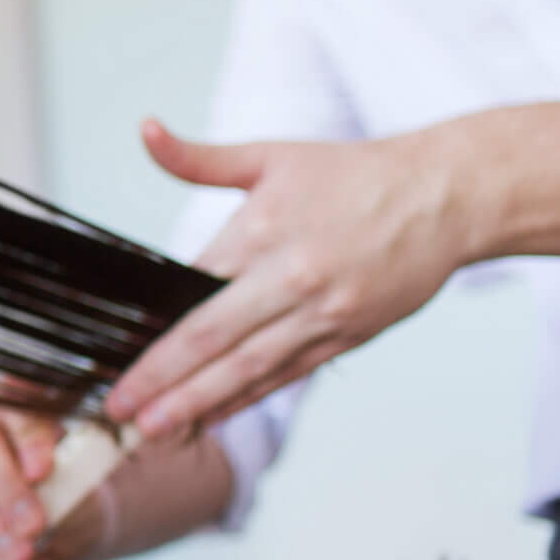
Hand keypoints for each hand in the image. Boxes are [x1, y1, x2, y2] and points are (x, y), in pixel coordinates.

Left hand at [103, 117, 474, 441]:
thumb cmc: (353, 174)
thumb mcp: (270, 156)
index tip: (115, 354)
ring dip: (198, 402)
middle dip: (161, 379)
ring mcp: (321, 313)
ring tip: (154, 429)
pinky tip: (213, 416)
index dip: (150, 328)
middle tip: (118, 410)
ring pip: (248, 367)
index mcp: (261, 231)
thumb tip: (146, 130)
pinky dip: (247, 398)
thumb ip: (199, 158)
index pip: (188, 291)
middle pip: (211, 339)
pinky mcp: (348, 335)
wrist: (444, 196)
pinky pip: (287, 373)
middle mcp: (289, 277)